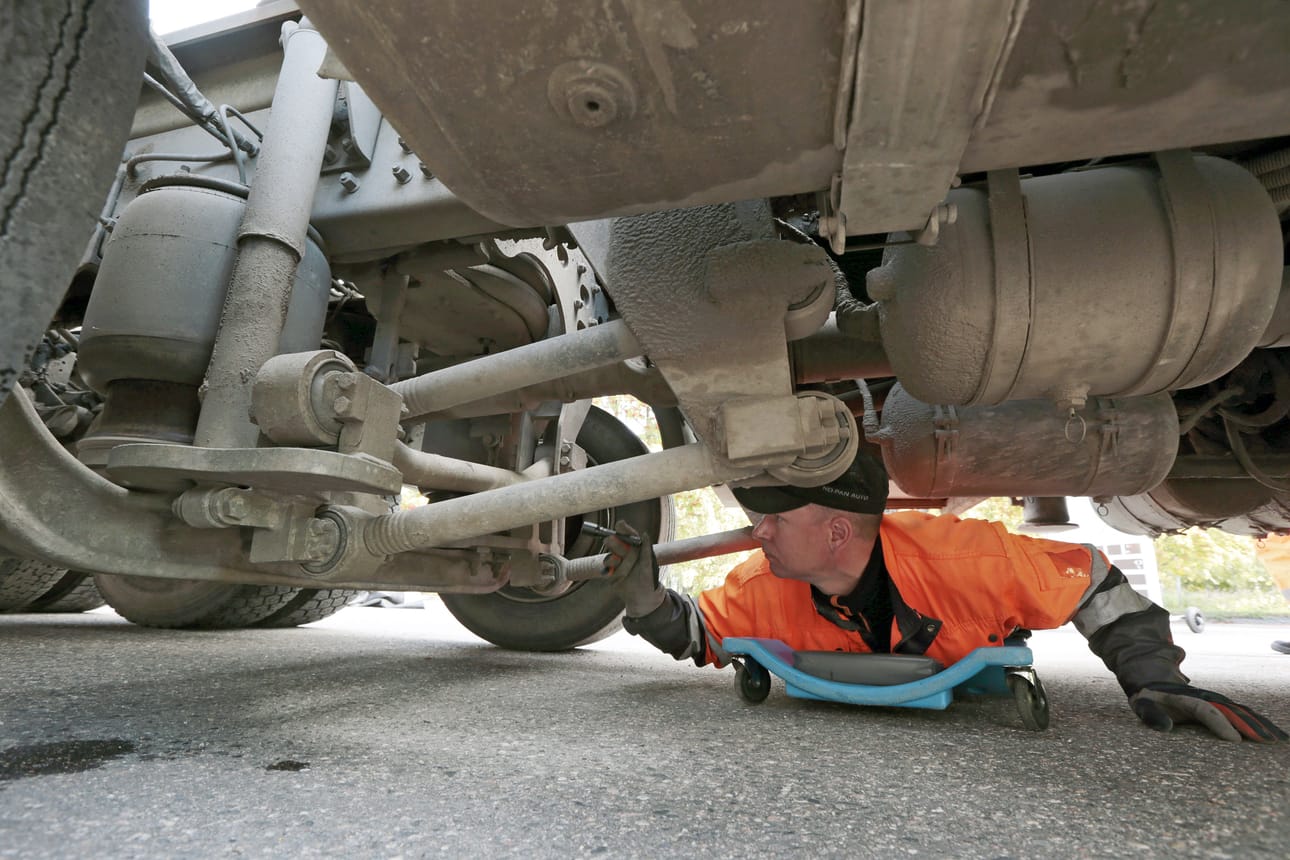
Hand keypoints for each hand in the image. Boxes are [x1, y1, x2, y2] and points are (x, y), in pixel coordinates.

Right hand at [602, 520, 664, 618]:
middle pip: (616, 545)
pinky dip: (606, 570)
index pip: (628, 536)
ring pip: (610, 558)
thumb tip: (644, 534)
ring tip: (615, 559)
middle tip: (610, 539)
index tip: (620, 525)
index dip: (624, 530)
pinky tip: (607, 572)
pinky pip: (607, 571)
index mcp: (634, 548)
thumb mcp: (649, 564)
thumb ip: (646, 550)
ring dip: (610, 558)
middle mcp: (624, 554)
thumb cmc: (649, 578)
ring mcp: (617, 564)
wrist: (643, 597)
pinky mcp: (612, 574)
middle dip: (614, 543)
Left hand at [1130, 683, 1286, 742]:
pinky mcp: (1220, 705)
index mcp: (1185, 699)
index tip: (1235, 740)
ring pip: (1240, 711)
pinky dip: (1258, 721)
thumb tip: (1166, 726)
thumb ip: (1151, 715)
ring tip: (1277, 739)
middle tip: (1268, 742)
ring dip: (1259, 724)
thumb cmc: (1148, 699)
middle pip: (1230, 711)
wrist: (1154, 680)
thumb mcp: (1141, 705)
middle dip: (1249, 726)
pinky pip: (1242, 712)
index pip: (1206, 711)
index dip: (1220, 724)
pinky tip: (1272, 733)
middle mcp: (1204, 698)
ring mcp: (1214, 700)